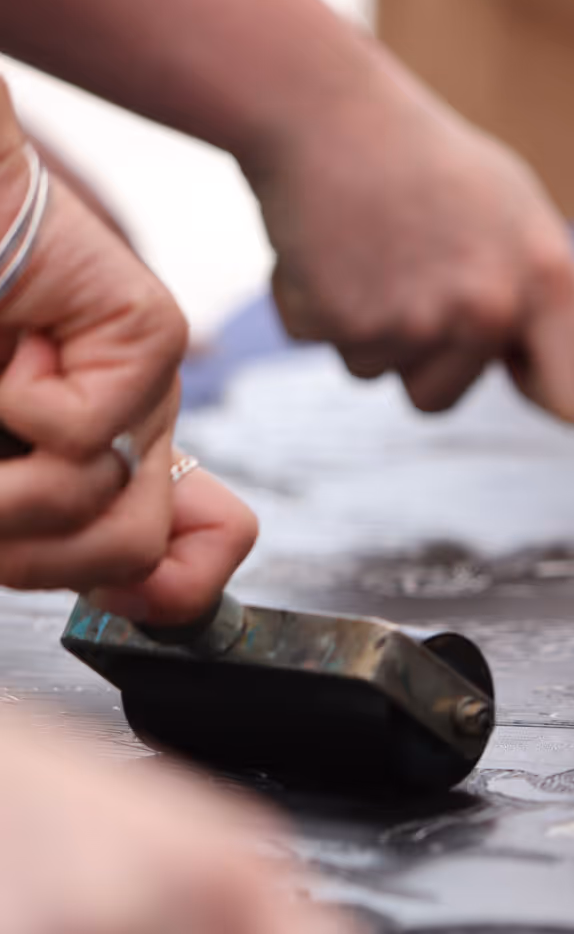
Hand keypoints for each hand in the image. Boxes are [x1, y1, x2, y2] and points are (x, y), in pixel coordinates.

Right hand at [0, 133, 256, 623]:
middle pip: (133, 551)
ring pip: (100, 500)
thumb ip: (34, 512)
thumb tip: (109, 592)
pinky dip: (9, 397)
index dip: (163, 596)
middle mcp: (138, 428)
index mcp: (102, 458)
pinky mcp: (147, 332)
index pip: (195, 557)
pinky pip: (77, 426)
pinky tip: (11, 344)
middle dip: (29, 548)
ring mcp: (150, 381)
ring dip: (4, 485)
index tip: (113, 601)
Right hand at [249, 66, 573, 423]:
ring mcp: (415, 320)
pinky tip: (326, 246)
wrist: (320, 106)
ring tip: (369, 250)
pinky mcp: (342, 321)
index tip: (519, 372)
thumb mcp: (521, 211)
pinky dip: (313, 306)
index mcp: (548, 279)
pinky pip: (328, 347)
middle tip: (407, 273)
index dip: (546, 395)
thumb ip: (573, 291)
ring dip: (367, 329)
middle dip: (419, 355)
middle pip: (445, 397)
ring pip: (382, 374)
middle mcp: (490, 307)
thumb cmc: (429, 162)